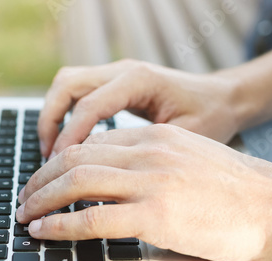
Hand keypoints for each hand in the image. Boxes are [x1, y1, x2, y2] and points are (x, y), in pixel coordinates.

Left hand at [17, 124, 271, 260]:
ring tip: (25, 214)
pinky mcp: (155, 215)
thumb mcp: (188, 159)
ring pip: (76, 182)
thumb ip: (152, 162)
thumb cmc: (236, 190)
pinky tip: (43, 231)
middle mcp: (148, 152)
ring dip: (42, 198)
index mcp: (155, 137)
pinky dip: (60, 225)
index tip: (45, 177)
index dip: (59, 160)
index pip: (91, 142)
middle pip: (76, 157)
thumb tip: (118, 180)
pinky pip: (92, 218)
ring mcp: (151, 182)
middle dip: (41, 177)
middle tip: (25, 196)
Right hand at [37, 59, 242, 157]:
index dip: (68, 137)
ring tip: (51, 153)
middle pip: (66, 85)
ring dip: (53, 116)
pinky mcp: (114, 83)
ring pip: (66, 85)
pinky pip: (77, 94)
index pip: (89, 105)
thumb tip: (106, 179)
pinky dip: (65, 115)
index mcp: (139, 80)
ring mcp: (116, 74)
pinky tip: (68, 143)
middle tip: (47, 159)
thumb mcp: (185, 137)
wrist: (224, 97)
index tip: (56, 166)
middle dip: (49, 122)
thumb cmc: (212, 117)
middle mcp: (123, 71)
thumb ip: (146, 152)